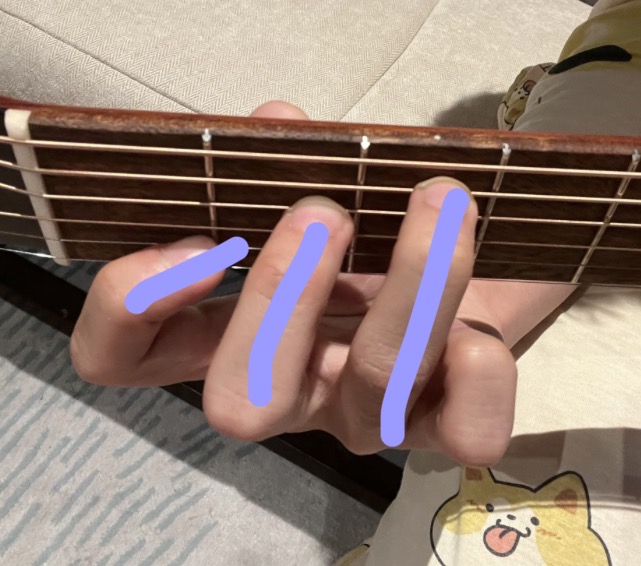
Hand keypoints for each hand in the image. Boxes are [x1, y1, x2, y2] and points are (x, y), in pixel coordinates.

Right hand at [70, 101, 572, 466]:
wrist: (482, 264)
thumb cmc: (380, 223)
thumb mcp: (328, 184)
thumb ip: (291, 156)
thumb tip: (276, 119)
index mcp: (231, 336)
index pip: (124, 357)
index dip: (133, 309)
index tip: (198, 239)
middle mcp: (289, 391)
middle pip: (239, 402)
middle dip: (277, 302)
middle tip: (322, 213)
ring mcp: (367, 419)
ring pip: (373, 387)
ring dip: (410, 284)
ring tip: (438, 200)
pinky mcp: (445, 423)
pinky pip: (464, 434)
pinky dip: (477, 373)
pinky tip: (480, 326)